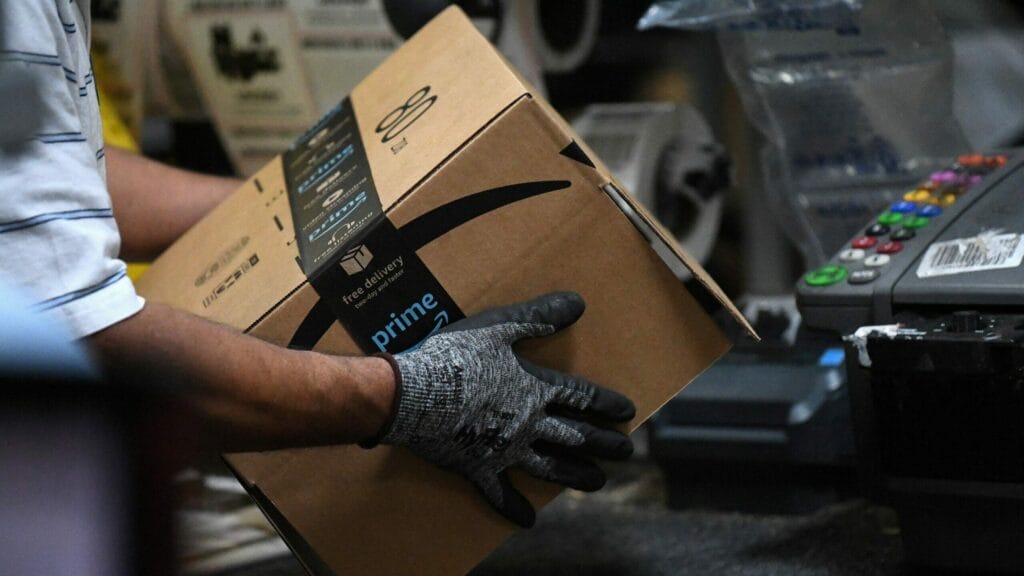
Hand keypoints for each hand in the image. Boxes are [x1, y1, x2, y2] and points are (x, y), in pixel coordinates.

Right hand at [370, 292, 635, 526]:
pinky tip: (529, 520)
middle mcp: (527, 424)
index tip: (628, 413)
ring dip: (576, 475)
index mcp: (534, 389)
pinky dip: (515, 508)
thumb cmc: (455, 356)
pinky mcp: (478, 468)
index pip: (581, 397)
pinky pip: (500, 494)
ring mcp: (505, 450)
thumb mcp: (499, 326)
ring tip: (598, 482)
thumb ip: (538, 316)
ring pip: (550, 467)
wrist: (413, 395)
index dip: (606, 403)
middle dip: (604, 444)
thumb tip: (578, 303)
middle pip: (576, 436)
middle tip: (626, 452)